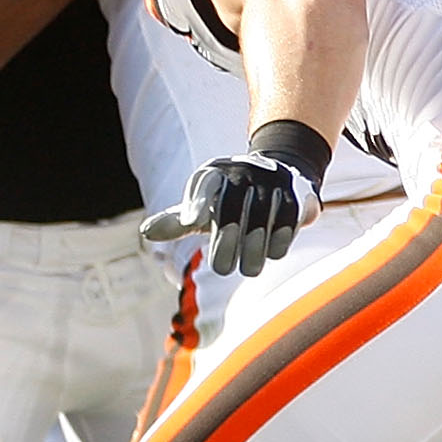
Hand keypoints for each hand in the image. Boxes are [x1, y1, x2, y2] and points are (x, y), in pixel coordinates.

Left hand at [141, 122, 329, 277]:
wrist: (274, 175)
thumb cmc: (226, 199)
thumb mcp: (200, 208)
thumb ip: (176, 222)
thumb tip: (146, 232)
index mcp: (213, 173)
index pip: (203, 185)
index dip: (197, 202)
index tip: (191, 222)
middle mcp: (241, 171)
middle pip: (231, 206)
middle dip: (227, 240)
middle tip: (223, 270)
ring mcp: (269, 178)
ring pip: (261, 213)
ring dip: (255, 245)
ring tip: (249, 270)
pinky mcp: (295, 190)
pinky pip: (288, 214)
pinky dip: (280, 236)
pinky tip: (272, 254)